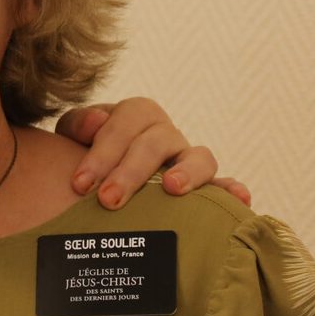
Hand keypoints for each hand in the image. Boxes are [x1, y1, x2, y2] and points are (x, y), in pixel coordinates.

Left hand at [55, 97, 250, 209]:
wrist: (102, 172)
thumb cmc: (86, 151)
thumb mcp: (74, 134)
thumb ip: (79, 124)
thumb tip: (96, 122)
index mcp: (135, 114)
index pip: (122, 125)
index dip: (101, 153)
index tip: (80, 183)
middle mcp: (166, 132)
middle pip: (155, 144)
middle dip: (130, 172)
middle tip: (108, 200)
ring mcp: (188, 158)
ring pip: (199, 157)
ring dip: (188, 172)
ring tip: (172, 189)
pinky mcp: (205, 184)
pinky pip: (224, 185)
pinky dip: (233, 190)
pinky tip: (239, 201)